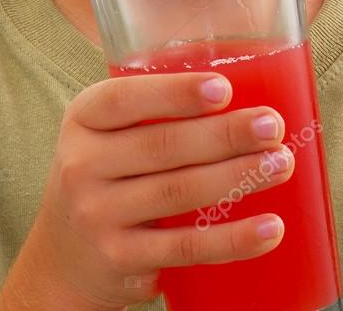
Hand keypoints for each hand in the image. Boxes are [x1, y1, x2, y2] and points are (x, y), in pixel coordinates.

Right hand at [29, 71, 293, 308]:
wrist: (63, 255)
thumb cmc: (108, 172)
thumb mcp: (107, 132)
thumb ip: (154, 109)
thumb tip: (250, 83)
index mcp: (83, 118)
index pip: (124, 99)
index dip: (175, 94)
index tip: (225, 88)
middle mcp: (82, 164)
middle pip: (162, 145)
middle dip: (224, 134)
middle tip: (272, 126)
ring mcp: (98, 215)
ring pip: (178, 192)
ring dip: (236, 177)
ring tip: (279, 164)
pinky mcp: (120, 259)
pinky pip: (184, 247)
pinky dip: (232, 239)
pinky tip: (270, 228)